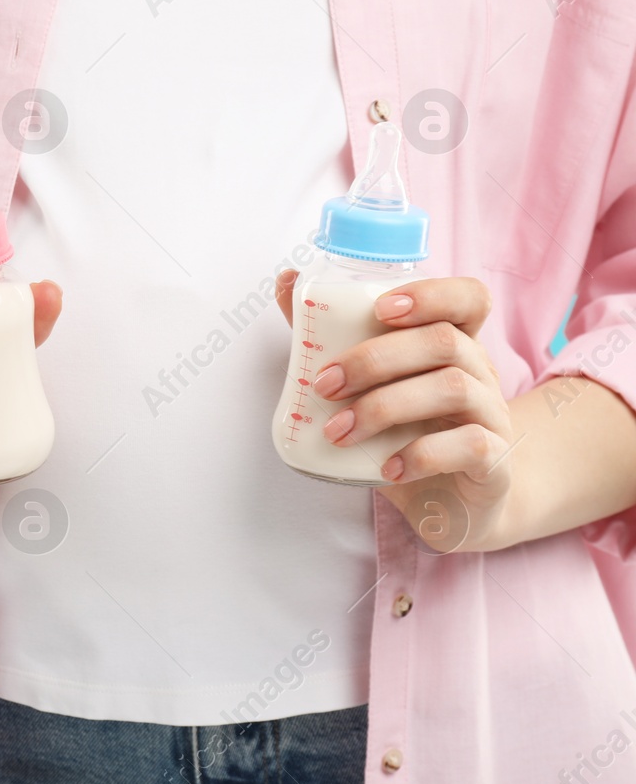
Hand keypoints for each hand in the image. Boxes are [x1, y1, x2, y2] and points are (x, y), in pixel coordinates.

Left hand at [275, 270, 514, 551]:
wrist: (452, 503)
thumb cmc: (404, 434)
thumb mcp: (369, 386)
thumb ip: (330, 337)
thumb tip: (286, 280)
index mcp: (454, 345)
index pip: (468, 299)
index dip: (431, 294)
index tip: (380, 307)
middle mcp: (481, 373)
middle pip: (443, 341)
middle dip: (375, 359)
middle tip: (324, 385)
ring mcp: (493, 415)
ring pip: (454, 387)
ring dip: (385, 406)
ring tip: (338, 432)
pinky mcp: (496, 461)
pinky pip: (470, 445)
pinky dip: (422, 455)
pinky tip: (387, 469)